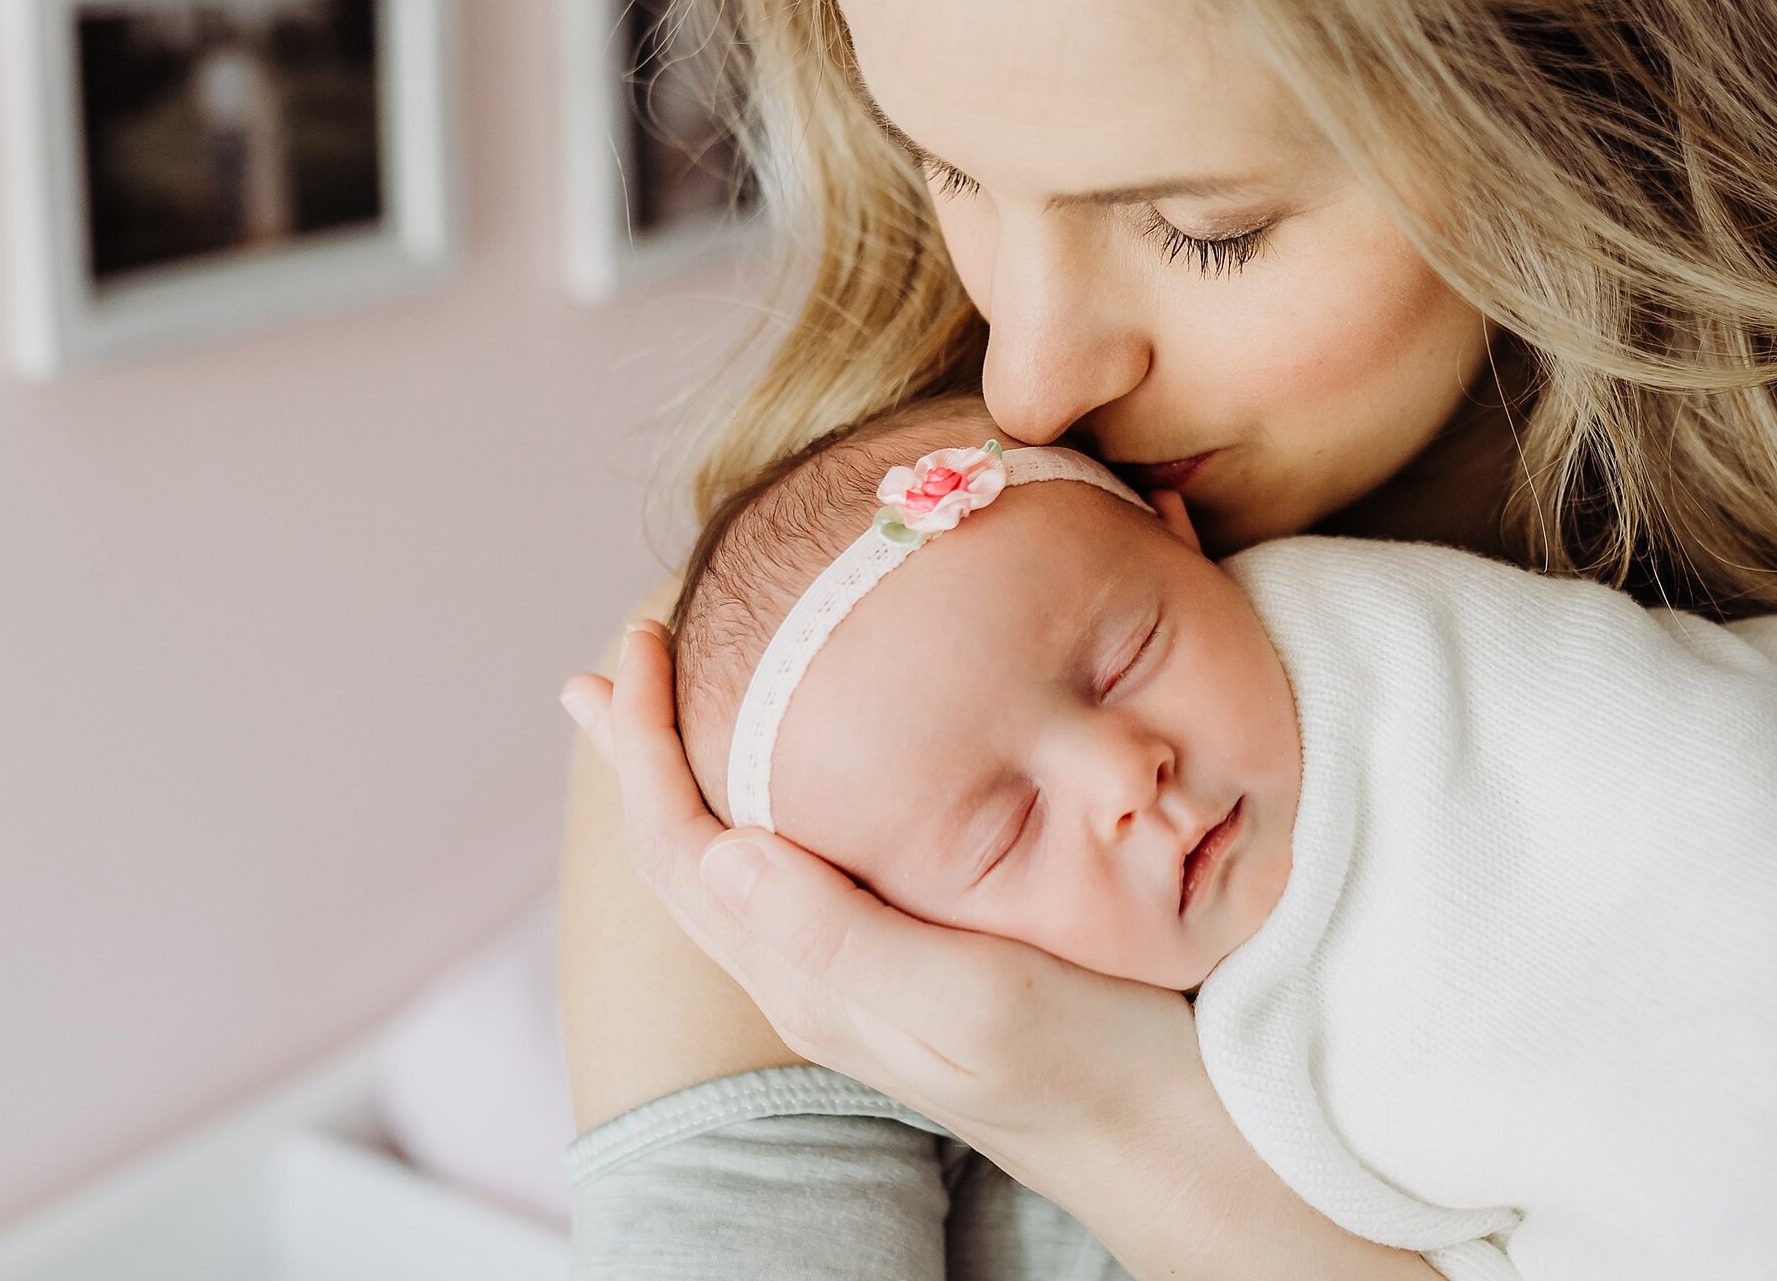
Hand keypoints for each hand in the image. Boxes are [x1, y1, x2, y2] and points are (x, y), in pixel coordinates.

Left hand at [561, 620, 1204, 1154]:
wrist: (1161, 1133)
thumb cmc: (1085, 1063)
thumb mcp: (973, 998)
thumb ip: (846, 937)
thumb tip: (726, 849)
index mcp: (811, 977)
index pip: (680, 847)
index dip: (642, 743)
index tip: (635, 644)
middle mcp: (812, 977)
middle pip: (682, 852)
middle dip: (640, 751)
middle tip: (616, 660)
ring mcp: (853, 974)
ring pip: (731, 861)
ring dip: (689, 774)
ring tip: (664, 706)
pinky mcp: (900, 962)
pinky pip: (791, 869)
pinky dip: (760, 798)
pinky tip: (790, 772)